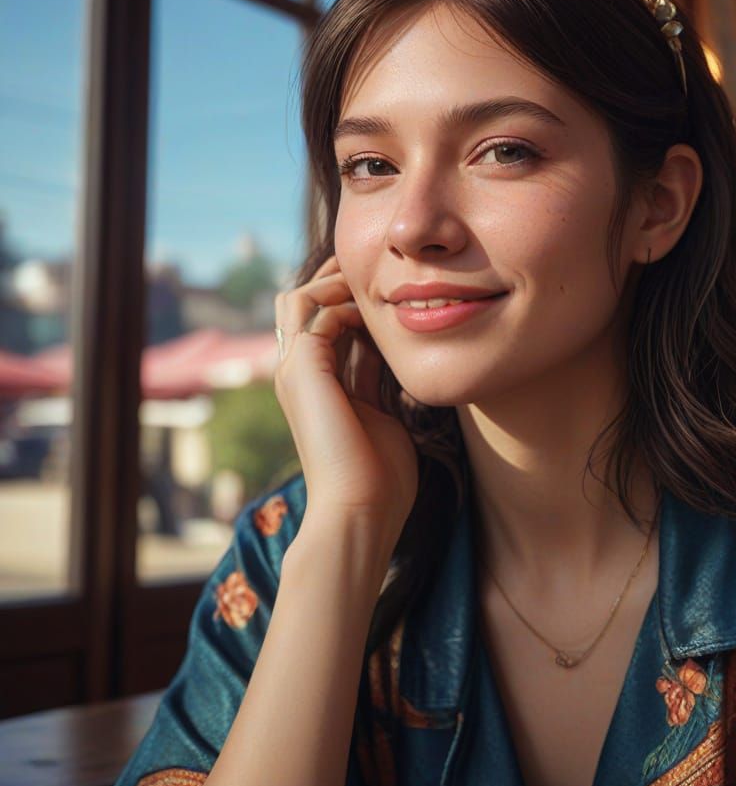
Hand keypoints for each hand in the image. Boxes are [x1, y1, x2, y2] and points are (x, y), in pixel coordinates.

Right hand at [273, 254, 417, 547]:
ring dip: (336, 285)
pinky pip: (315, 314)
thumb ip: (375, 379)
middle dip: (335, 280)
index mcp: (313, 385)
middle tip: (379, 275)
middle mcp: (295, 373)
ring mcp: (293, 371)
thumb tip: (393, 351)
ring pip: (298, 298)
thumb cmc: (379, 477)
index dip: (348, 300)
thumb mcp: (380, 412)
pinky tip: (378, 317)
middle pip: (299, 301)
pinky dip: (346, 306)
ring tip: (375, 285)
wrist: (360, 511)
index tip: (390, 293)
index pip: (319, 322)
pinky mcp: (301, 370)